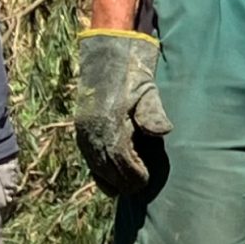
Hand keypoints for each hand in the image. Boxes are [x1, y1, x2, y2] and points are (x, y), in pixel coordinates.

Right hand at [74, 31, 170, 196]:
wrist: (107, 53)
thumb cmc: (132, 72)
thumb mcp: (148, 89)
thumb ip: (153, 112)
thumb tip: (163, 132)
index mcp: (109, 121)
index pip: (120, 158)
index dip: (133, 173)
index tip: (145, 181)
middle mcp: (92, 128)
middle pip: (106, 165)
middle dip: (122, 180)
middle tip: (138, 190)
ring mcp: (84, 128)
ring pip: (95, 163)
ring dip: (109, 178)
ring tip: (124, 189)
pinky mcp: (81, 126)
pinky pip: (88, 155)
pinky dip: (97, 170)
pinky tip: (107, 180)